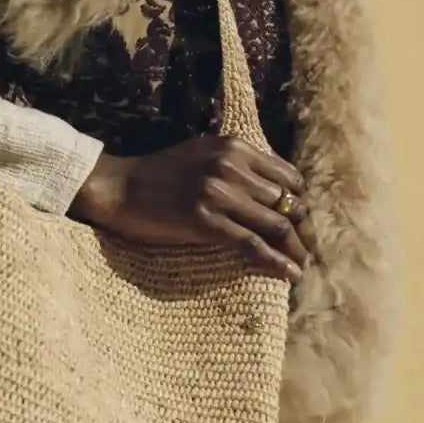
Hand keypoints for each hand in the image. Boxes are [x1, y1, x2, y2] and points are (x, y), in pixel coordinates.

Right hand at [67, 135, 314, 279]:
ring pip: (276, 224)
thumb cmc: (160, 174)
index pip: (288, 176)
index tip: (298, 220)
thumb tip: (273, 189)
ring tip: (301, 264)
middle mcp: (230, 166)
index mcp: (233, 147)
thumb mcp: (202, 154)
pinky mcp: (205, 221)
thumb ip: (236, 164)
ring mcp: (218, 194)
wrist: (120, 189)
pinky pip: (253, 244)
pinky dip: (276, 262)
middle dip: (299, 228)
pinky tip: (290, 274)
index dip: (299, 201)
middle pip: (286, 202)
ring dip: (294, 248)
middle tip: (303, 248)